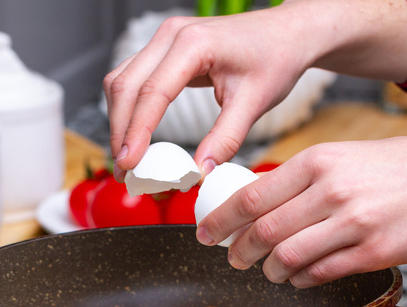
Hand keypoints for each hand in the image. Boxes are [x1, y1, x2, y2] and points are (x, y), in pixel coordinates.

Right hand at [104, 7, 309, 179]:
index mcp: (194, 43)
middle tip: (124, 172)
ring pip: (122, 81)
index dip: (136, 132)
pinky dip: (130, 108)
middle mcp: (171, 35)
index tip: (129, 164)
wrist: (287, 34)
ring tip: (127, 159)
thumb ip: (226, 139)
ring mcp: (165, 39)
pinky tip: (135, 136)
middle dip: (120, 131)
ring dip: (120, 120)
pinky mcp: (165, 48)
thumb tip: (199, 172)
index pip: (152, 93)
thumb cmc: (276, 60)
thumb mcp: (254, 103)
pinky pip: (134, 77)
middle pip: (126, 86)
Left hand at [196, 137, 406, 286]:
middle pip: (264, 232)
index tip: (208, 233)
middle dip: (240, 251)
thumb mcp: (345, 155)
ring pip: (289, 257)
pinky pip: (321, 274)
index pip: (253, 197)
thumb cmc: (402, 166)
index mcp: (319, 162)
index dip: (222, 221)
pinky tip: (300, 276)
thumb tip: (261, 202)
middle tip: (234, 257)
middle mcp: (332, 191)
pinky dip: (302, 279)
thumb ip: (304, 177)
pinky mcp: (372, 252)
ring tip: (269, 270)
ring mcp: (353, 224)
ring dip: (271, 269)